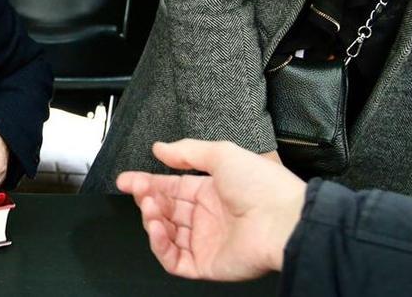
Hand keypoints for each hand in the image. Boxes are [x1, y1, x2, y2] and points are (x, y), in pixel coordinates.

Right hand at [117, 140, 305, 281]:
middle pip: (166, 209)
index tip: (127, 179)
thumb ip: (187, 151)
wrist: (284, 221)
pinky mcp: (206, 264)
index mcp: (212, 191)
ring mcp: (206, 242)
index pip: (171, 187)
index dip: (148, 183)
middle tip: (139, 190)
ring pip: (166, 234)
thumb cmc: (262, 185)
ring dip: (152, 220)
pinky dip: (160, 246)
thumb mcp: (222, 153)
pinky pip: (174, 260)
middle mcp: (208, 216)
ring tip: (151, 209)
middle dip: (148, 198)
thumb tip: (160, 148)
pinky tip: (157, 228)